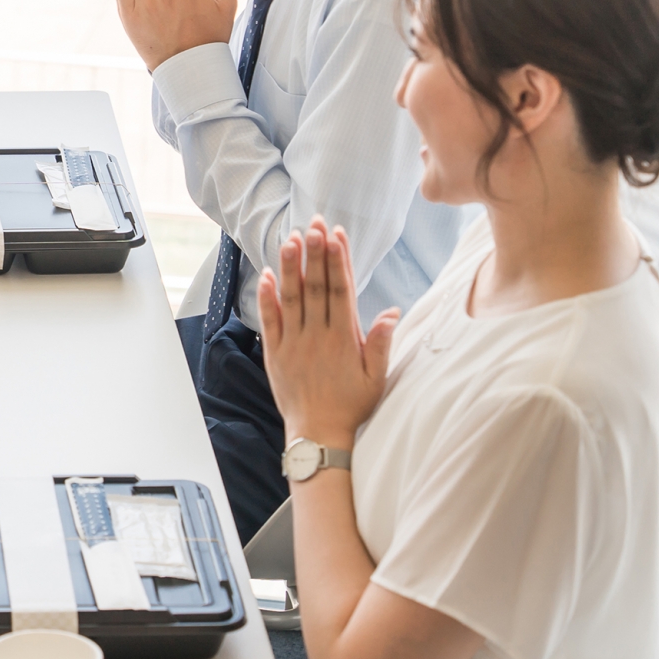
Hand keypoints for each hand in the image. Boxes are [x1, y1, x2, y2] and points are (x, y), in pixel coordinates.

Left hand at [259, 216, 397, 448]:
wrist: (318, 434)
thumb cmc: (352, 406)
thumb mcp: (376, 378)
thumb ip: (381, 343)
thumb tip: (391, 310)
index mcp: (344, 339)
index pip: (342, 290)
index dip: (338, 260)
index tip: (336, 235)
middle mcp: (317, 336)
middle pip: (317, 287)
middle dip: (316, 253)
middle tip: (314, 223)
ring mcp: (294, 343)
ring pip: (292, 298)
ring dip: (291, 267)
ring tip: (291, 239)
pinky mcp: (275, 353)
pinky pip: (270, 320)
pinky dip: (267, 297)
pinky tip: (267, 275)